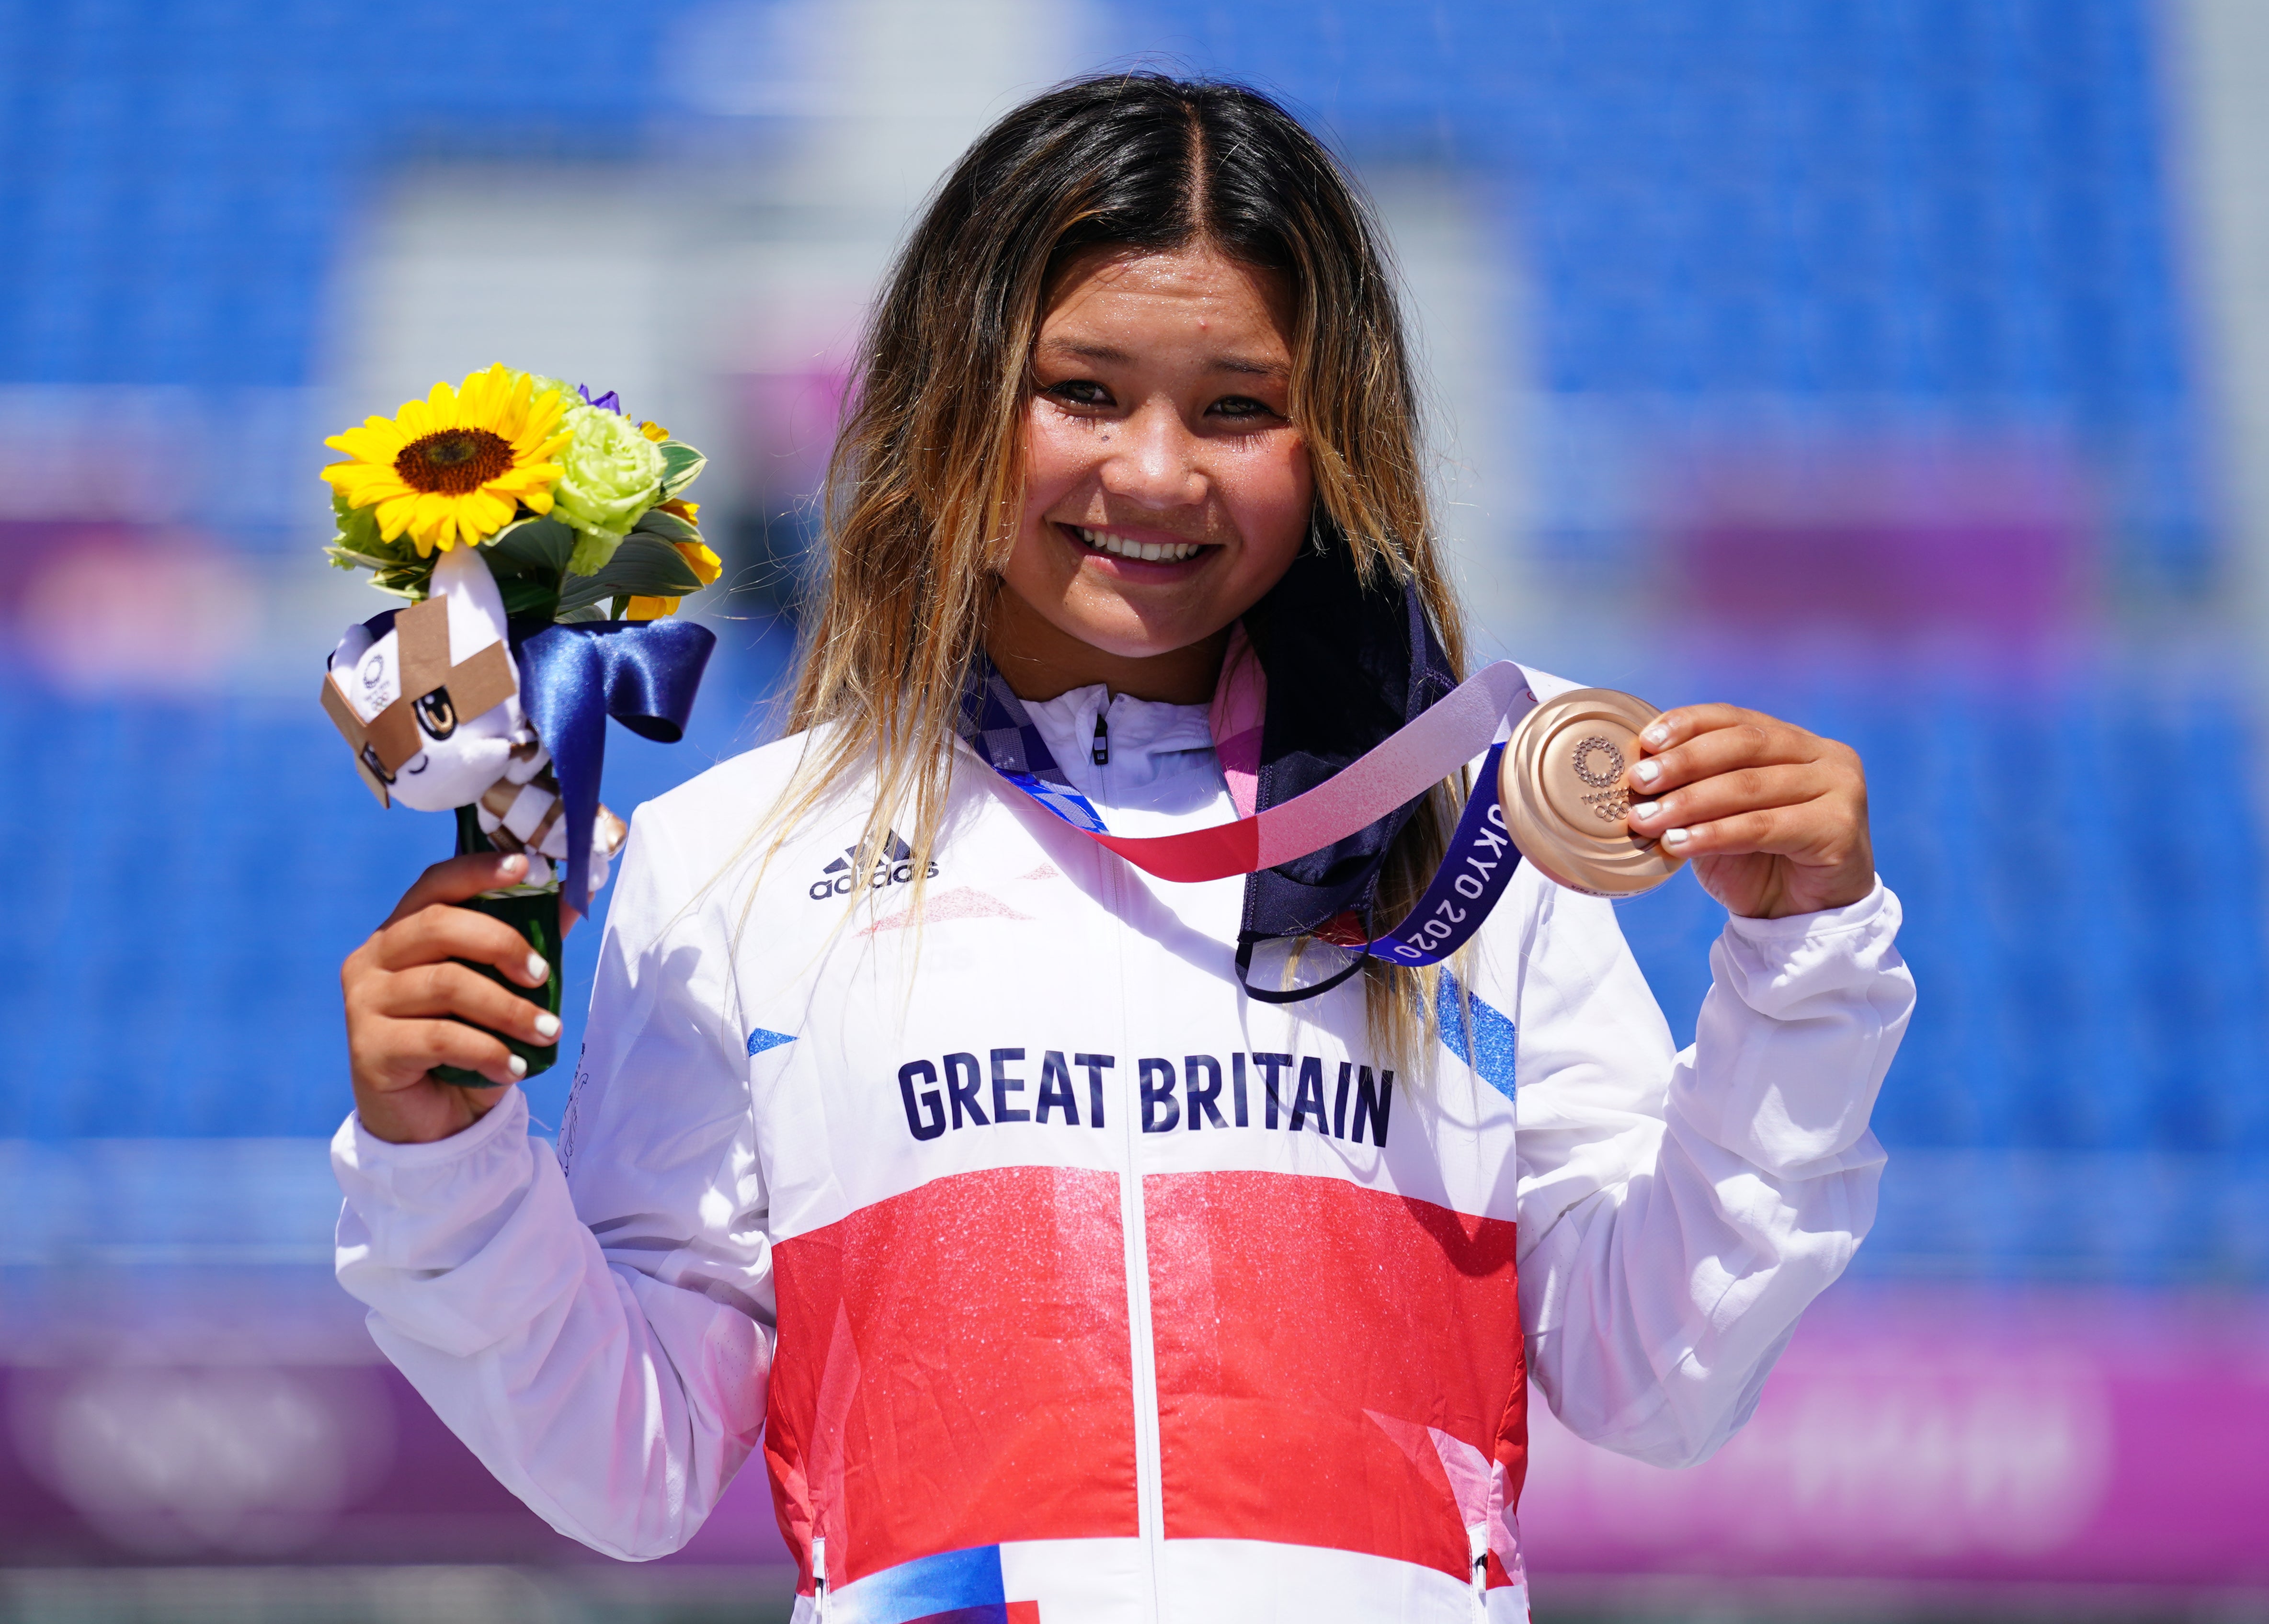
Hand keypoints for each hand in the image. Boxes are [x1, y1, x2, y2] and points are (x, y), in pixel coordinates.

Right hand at [343, 850, 566, 1144]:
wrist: (430, 1123)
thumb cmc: (465, 1047)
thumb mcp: (498, 993)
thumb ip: (525, 948)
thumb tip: (574, 900)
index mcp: (401, 932)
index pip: (436, 884)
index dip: (479, 870)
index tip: (527, 867)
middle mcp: (372, 959)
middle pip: (439, 925)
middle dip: (503, 944)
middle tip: (542, 976)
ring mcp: (364, 1002)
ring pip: (447, 983)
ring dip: (509, 1009)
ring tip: (548, 1032)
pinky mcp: (369, 1048)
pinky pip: (440, 1037)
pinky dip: (487, 1051)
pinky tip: (513, 1068)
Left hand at [1621, 704, 1873, 918]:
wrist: (1802, 918)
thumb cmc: (1758, 864)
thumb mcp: (1718, 818)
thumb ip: (1694, 789)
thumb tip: (1638, 772)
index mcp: (1795, 742)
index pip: (1736, 719)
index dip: (1688, 724)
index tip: (1645, 741)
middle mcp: (1824, 756)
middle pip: (1744, 745)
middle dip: (1684, 761)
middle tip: (1638, 780)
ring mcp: (1839, 788)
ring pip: (1750, 786)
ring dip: (1690, 802)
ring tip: (1647, 820)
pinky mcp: (1839, 827)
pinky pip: (1764, 826)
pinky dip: (1715, 834)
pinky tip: (1678, 844)